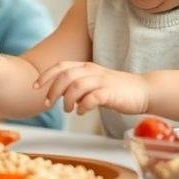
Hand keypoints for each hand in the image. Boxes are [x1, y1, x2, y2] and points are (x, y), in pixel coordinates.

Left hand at [33, 61, 149, 114]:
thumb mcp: (93, 84)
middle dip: (52, 90)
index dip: (45, 76)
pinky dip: (83, 106)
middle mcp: (92, 71)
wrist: (144, 91)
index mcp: (86, 67)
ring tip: (68, 109)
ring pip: (76, 86)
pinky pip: (92, 98)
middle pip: (65, 76)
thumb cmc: (116, 90)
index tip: (34, 87)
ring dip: (67, 99)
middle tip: (47, 104)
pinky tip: (82, 111)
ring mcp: (102, 81)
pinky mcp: (111, 93)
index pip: (61, 66)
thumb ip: (77, 86)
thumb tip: (58, 95)